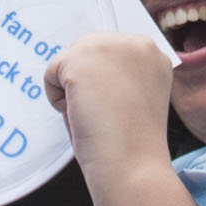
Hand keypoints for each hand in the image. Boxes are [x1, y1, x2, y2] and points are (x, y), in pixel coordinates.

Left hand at [41, 29, 178, 178]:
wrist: (133, 164)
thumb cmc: (133, 143)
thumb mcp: (137, 96)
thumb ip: (121, 76)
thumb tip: (89, 70)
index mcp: (154, 53)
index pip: (110, 54)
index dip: (104, 85)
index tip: (117, 110)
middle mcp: (135, 42)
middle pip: (87, 52)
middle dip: (87, 84)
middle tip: (106, 115)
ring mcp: (108, 45)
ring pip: (69, 62)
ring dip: (74, 92)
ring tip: (97, 115)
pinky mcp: (80, 57)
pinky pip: (51, 73)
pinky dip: (58, 99)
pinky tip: (82, 114)